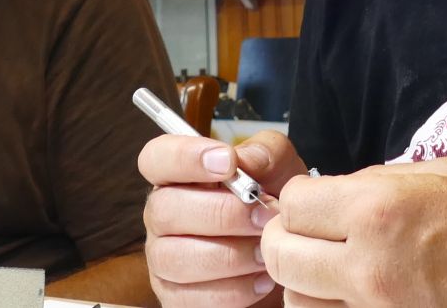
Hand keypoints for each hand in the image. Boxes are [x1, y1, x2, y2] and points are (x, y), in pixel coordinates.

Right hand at [139, 130, 308, 306]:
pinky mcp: (176, 297)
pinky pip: (190, 298)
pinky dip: (232, 290)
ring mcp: (164, 259)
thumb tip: (243, 160)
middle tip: (263, 216)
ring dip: (227, 255)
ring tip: (265, 252)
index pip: (156, 157)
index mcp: (179, 176)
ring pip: (174, 257)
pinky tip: (262, 279)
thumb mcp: (280, 170)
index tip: (228, 162)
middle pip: (163, 209)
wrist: (291, 258)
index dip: (184, 156)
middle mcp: (163, 216)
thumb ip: (264, 153)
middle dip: (220, 213)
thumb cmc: (274, 207)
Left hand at [261, 157, 446, 306]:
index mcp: (379, 211)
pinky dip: (335, 307)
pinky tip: (356, 294)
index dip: (300, 198)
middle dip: (286, 238)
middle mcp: (369, 267)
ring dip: (306, 281)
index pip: (293, 203)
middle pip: (281, 255)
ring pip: (299, 301)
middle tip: (306, 233)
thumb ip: (380, 182)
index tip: (314, 200)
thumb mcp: (443, 175)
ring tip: (330, 269)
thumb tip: (340, 192)